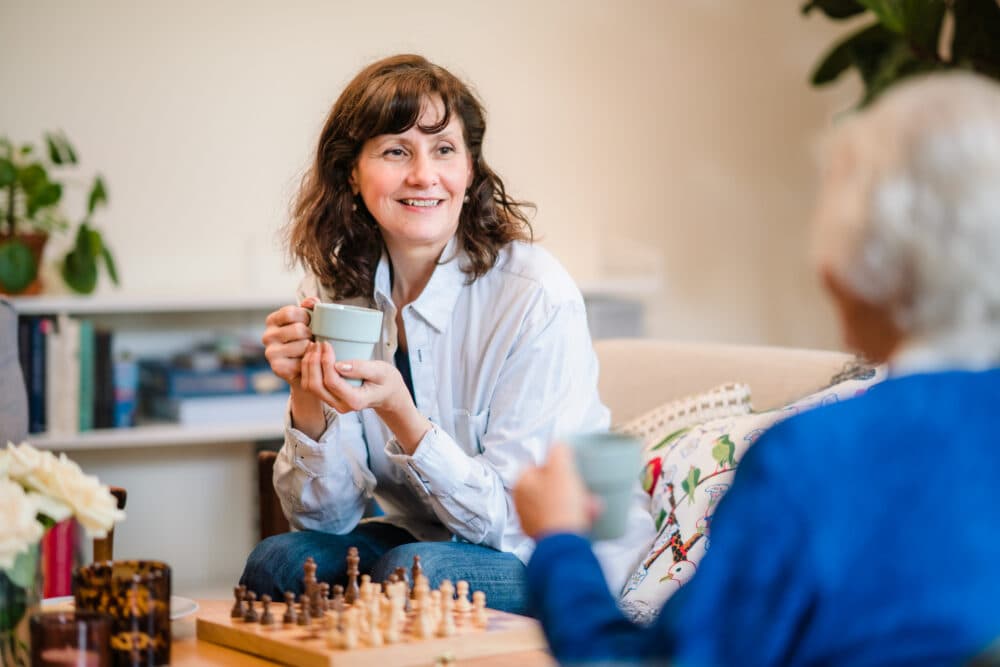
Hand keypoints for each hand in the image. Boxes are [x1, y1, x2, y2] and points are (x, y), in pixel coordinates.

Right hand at [261, 297, 318, 387]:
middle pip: (298, 329)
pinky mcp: (277, 367)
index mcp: (272, 320)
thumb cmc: (308, 339)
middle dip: (311, 334)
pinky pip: (302, 361)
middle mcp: (267, 336)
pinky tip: (307, 360)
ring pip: (303, 345)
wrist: (307, 367)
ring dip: (312, 348)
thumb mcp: (310, 320)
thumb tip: (312, 301)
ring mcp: (270, 352)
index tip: (309, 322)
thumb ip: (311, 307)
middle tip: (312, 339)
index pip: (290, 312)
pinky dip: (309, 360)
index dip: (305, 317)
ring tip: (311, 350)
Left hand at [300, 342, 430, 450]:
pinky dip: (308, 370)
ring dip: (308, 366)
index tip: (327, 344)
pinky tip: (313, 355)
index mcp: (355, 400)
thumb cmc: (387, 380)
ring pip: (310, 387)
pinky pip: (312, 386)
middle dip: (312, 363)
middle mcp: (341, 405)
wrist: (388, 394)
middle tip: (317, 343)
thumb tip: (339, 364)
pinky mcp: (329, 397)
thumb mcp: (381, 371)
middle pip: (315, 386)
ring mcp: (334, 403)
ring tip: (313, 347)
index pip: (331, 381)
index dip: (325, 361)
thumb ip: (361, 368)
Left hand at [513, 444, 600, 538]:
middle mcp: (521, 502)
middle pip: (549, 485)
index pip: (536, 465)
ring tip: (593, 505)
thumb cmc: (560, 505)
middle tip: (585, 488)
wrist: (564, 542)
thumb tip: (559, 444)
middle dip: (571, 486)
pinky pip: (560, 519)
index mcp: (521, 483)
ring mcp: (531, 520)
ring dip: (577, 502)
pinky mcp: (542, 535)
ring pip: (557, 503)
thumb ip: (559, 450)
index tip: (570, 469)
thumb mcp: (562, 469)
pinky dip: (574, 517)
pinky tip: (588, 517)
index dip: (555, 465)